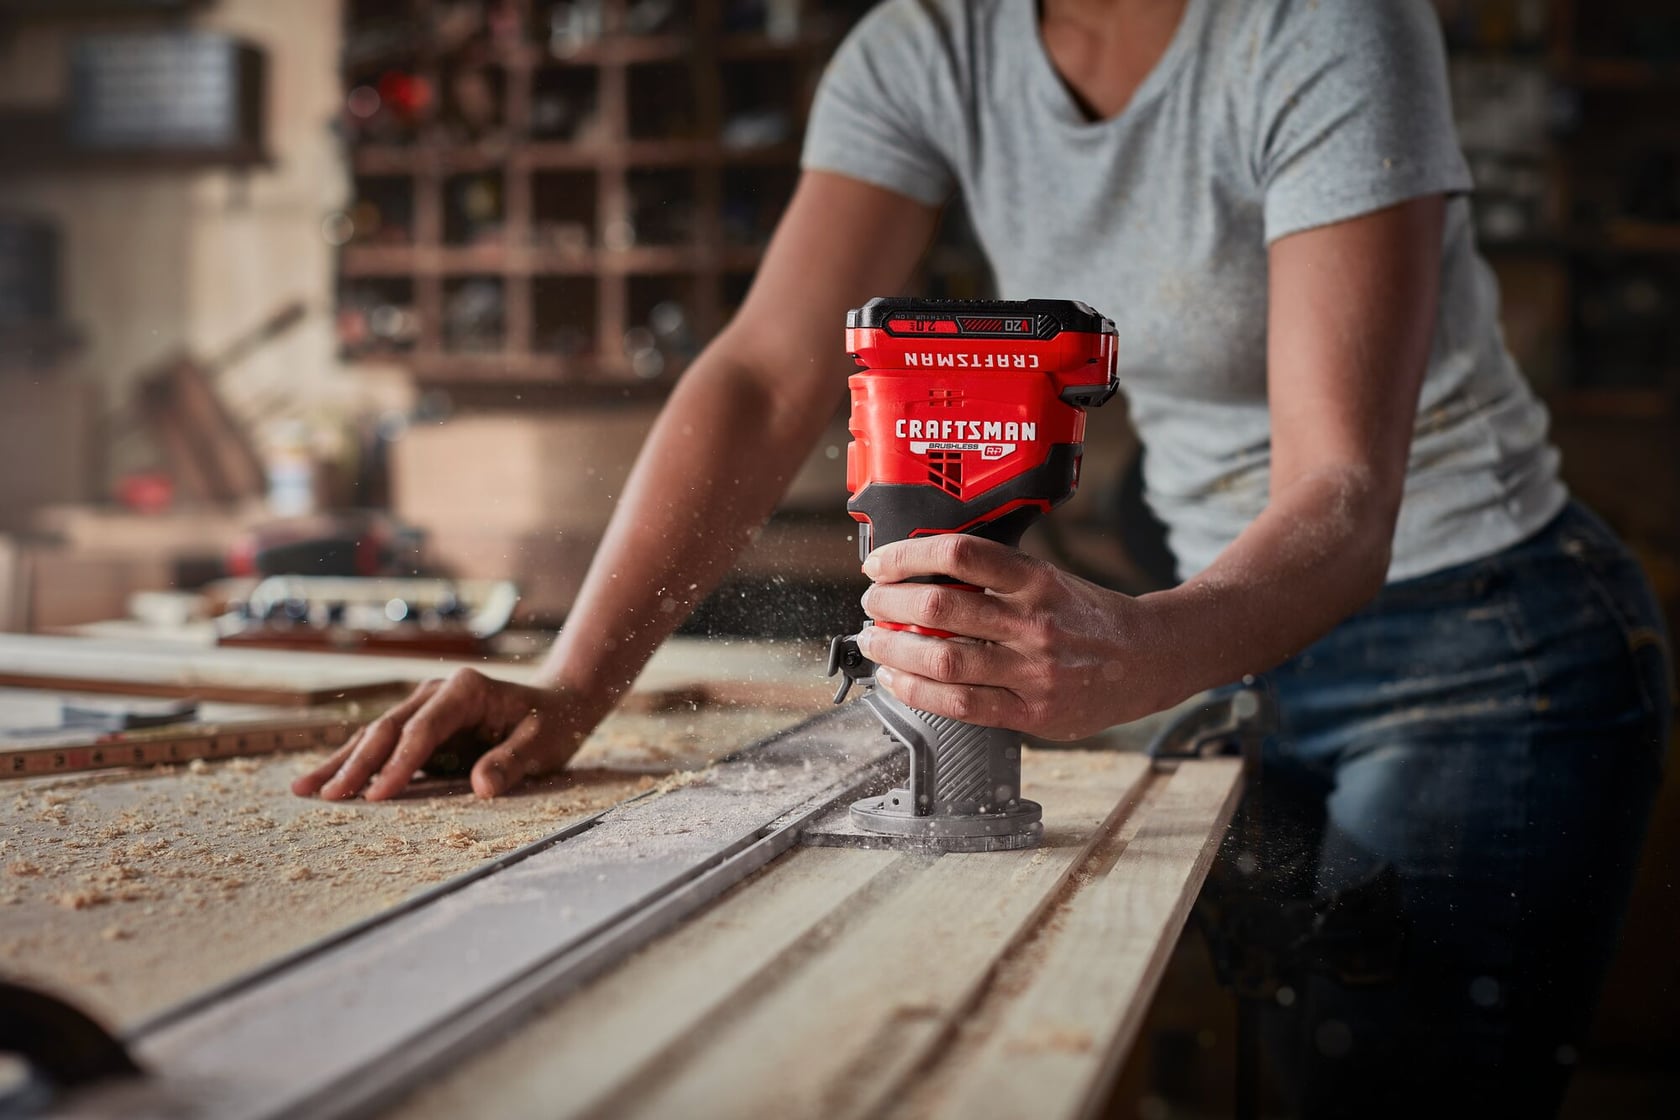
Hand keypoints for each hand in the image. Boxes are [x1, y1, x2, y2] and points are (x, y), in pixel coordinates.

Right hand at [290, 669, 598, 800]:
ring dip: (341, 763)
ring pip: (374, 736)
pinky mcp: (418, 726)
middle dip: (357, 765)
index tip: (377, 797)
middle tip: (329, 797)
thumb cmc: (552, 724)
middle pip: (387, 730)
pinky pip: (381, 746)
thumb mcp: (544, 744)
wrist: (557, 705)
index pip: (422, 730)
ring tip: (303, 790)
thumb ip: (513, 762)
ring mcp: (422, 707)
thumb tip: (482, 785)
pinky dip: (352, 763)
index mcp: (464, 689)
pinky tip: (322, 781)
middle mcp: (435, 692)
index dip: (399, 764)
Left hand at [854, 535, 1172, 739]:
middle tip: (871, 603)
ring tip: (875, 642)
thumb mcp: (1050, 579)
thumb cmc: (1089, 617)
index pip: (961, 555)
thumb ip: (998, 579)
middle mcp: (1033, 623)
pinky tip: (897, 680)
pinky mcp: (1033, 712)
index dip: (908, 556)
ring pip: (943, 661)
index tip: (880, 563)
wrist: (1150, 658)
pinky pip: (962, 706)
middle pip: (940, 608)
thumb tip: (926, 575)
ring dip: (894, 650)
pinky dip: (917, 693)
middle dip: (889, 605)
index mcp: (1037, 580)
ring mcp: (1033, 671)